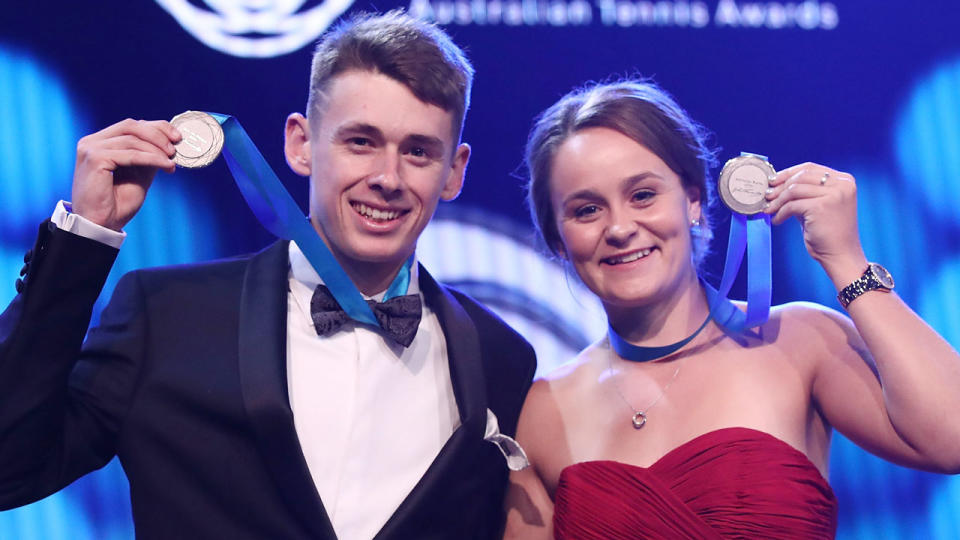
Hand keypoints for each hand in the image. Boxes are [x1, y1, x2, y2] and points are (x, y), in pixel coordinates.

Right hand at [72, 119, 181, 230]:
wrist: (102, 223)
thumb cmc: (117, 202)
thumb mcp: (138, 173)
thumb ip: (148, 156)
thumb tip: (170, 144)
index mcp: (100, 142)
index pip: (131, 125)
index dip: (156, 127)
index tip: (176, 137)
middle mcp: (92, 142)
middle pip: (131, 126)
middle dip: (158, 134)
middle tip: (175, 147)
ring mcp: (91, 148)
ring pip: (133, 140)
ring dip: (157, 150)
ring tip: (171, 162)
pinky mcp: (95, 158)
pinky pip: (131, 154)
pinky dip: (152, 158)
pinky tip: (166, 166)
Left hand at [764, 162, 867, 285]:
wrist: (840, 254)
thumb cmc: (828, 232)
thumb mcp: (819, 205)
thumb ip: (805, 193)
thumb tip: (777, 185)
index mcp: (844, 180)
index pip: (810, 168)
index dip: (789, 172)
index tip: (773, 180)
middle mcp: (841, 184)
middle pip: (801, 176)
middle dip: (780, 186)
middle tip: (767, 195)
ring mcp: (833, 194)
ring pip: (794, 189)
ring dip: (778, 201)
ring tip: (769, 209)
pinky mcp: (821, 206)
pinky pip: (792, 205)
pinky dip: (781, 213)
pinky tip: (777, 220)